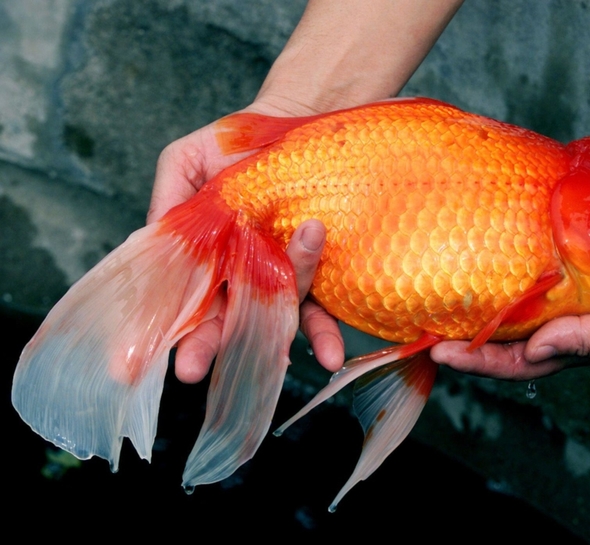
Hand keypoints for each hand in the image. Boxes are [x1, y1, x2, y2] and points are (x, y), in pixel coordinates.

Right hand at [147, 100, 342, 382]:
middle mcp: (243, 279)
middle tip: (191, 369)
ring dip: (277, 331)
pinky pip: (320, 311)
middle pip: (223, 323)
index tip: (130, 366)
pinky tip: (330, 355)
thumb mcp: (187, 160)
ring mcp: (282, 281)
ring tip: (297, 279)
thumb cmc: (235, 142)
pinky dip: (323, 334)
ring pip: (275, 315)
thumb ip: (169, 200)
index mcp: (208, 261)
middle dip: (207, 348)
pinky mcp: (319, 277)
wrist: (298, 124)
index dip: (161, 331)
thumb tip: (153, 243)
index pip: (184, 303)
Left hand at [429, 230, 589, 379]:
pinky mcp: (581, 268)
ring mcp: (572, 297)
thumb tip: (534, 347)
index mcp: (577, 351)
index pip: (515, 364)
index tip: (438, 350)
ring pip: (518, 304)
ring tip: (445, 291)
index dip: (476, 360)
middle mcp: (566, 326)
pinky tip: (490, 252)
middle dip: (465, 336)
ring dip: (483, 302)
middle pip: (506, 337)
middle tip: (422, 323)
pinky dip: (515, 267)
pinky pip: (541, 271)